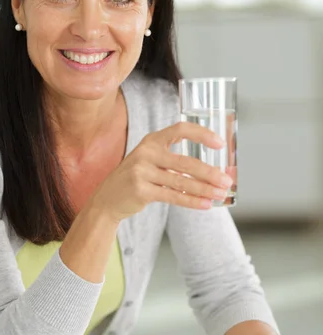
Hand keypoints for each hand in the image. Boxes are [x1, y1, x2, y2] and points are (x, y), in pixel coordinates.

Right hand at [93, 121, 233, 222]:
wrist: (107, 198)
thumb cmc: (137, 179)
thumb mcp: (151, 161)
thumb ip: (175, 162)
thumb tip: (213, 173)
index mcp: (152, 140)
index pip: (180, 130)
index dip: (202, 134)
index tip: (220, 144)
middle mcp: (146, 152)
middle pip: (185, 162)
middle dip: (209, 173)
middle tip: (226, 181)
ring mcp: (141, 172)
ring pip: (181, 182)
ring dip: (204, 189)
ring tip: (220, 194)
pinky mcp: (141, 191)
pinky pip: (173, 196)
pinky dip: (192, 202)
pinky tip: (205, 204)